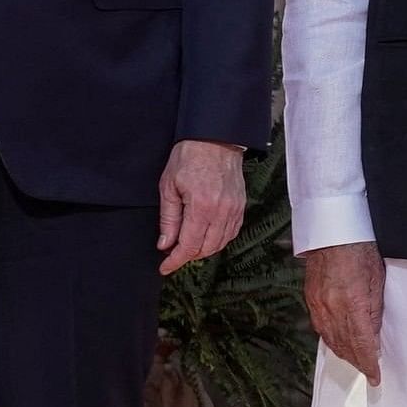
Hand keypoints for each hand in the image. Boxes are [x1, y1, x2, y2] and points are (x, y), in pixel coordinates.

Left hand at [158, 139, 246, 275]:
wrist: (215, 139)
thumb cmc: (189, 157)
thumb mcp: (169, 186)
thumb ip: (168, 219)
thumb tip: (165, 244)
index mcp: (201, 207)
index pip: (189, 245)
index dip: (175, 260)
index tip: (165, 267)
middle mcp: (221, 211)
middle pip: (206, 249)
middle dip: (188, 256)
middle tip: (173, 253)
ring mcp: (234, 209)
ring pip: (220, 244)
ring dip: (203, 249)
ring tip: (188, 244)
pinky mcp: (241, 206)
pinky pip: (231, 233)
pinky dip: (218, 240)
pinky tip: (206, 235)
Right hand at [303, 241, 384, 380]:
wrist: (333, 231)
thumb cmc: (360, 249)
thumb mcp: (377, 279)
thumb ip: (374, 310)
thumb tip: (374, 336)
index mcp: (352, 303)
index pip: (361, 343)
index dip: (368, 363)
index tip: (375, 377)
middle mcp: (332, 307)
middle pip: (345, 345)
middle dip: (357, 362)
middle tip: (369, 372)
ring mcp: (318, 303)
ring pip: (331, 338)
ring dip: (344, 353)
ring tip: (356, 362)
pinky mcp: (311, 298)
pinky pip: (320, 327)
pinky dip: (331, 339)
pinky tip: (338, 344)